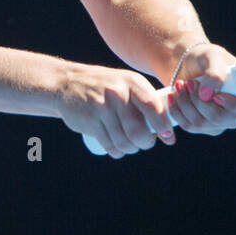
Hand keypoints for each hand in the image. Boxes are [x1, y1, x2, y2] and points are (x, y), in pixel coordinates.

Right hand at [57, 62, 175, 158]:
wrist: (67, 83)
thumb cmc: (105, 88)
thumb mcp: (126, 85)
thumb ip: (146, 103)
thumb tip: (168, 132)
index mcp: (132, 83)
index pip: (154, 108)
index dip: (163, 126)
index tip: (167, 137)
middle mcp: (118, 93)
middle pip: (139, 131)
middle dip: (145, 143)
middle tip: (144, 143)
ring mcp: (102, 107)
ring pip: (124, 141)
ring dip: (130, 149)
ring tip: (129, 145)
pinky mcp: (90, 120)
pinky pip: (110, 145)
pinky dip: (116, 152)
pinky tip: (117, 149)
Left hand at [166, 43, 235, 137]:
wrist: (189, 64)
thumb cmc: (207, 58)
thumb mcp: (212, 56)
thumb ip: (215, 71)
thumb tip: (208, 94)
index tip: (217, 95)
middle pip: (221, 118)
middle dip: (199, 100)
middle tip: (189, 83)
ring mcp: (223, 122)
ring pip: (202, 123)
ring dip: (185, 102)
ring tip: (180, 84)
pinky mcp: (205, 127)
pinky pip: (189, 126)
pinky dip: (178, 110)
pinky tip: (174, 96)